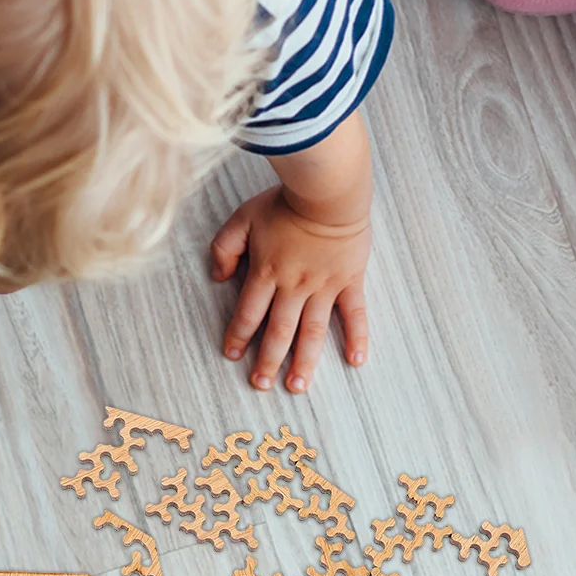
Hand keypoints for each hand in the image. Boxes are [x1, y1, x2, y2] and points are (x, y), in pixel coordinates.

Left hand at [213, 185, 370, 392]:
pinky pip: (355, 314)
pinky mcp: (350, 281)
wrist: (328, 189)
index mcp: (267, 273)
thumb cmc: (286, 201)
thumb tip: (218, 278)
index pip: (248, 313)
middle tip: (261, 385)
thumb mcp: (243, 217)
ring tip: (297, 386)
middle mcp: (294, 286)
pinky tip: (356, 362)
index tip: (232, 355)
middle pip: (278, 331)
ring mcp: (324, 287)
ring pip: (312, 331)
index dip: (238, 336)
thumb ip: (224, 247)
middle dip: (268, 360)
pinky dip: (357, 338)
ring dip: (304, 361)